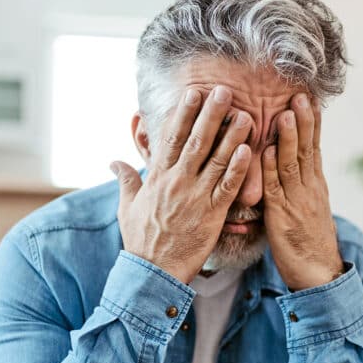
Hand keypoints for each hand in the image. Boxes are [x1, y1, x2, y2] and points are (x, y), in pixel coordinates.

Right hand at [111, 86, 251, 283]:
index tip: (194, 94)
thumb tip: (114, 162)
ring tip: (244, 115)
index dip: (183, 114)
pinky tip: (249, 151)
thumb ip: (126, 180)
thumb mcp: (127, 207)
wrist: (153, 272)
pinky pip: (227, 188)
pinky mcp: (212, 215)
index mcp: (158, 178)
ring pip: (216, 161)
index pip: (171, 138)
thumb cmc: (141, 239)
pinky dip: (238, 169)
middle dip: (211, 115)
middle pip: (196, 141)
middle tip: (224, 91)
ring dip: (231, 136)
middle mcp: (177, 182)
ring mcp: (196, 197)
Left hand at [262, 93, 342, 290]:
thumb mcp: (309, 206)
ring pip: (292, 164)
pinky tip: (267, 151)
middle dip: (303, 121)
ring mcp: (297, 201)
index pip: (314, 146)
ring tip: (286, 114)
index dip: (312, 122)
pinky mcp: (282, 216)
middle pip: (307, 148)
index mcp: (316, 184)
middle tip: (300, 95)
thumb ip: (300, 183)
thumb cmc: (309, 240)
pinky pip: (275, 189)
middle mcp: (309, 188)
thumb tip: (291, 162)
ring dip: (288, 139)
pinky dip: (271, 169)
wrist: (319, 273)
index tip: (309, 98)